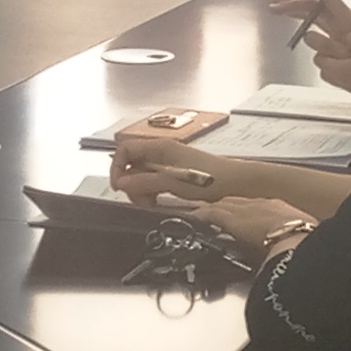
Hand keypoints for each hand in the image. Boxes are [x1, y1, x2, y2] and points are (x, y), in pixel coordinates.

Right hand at [110, 132, 228, 205]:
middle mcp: (161, 152)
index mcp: (159, 147)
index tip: (119, 187)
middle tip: (139, 200)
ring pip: (141, 175)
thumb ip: (145, 181)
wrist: (234, 183)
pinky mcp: (173, 174)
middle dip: (130, 183)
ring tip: (150, 203)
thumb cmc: (209, 178)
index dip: (117, 167)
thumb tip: (121, 182)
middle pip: (131, 164)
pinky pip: (152, 181)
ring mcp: (167, 163)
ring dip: (140, 190)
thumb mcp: (172, 182)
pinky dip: (150, 192)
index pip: (125, 149)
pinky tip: (157, 201)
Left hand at [193, 195, 310, 256]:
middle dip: (227, 206)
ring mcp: (245, 210)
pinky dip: (200, 215)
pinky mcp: (231, 219)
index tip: (241, 214)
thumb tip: (297, 252)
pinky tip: (191, 216)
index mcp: (280, 208)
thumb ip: (294, 242)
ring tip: (200, 210)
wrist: (297, 240)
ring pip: (223, 205)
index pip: (258, 206)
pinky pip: (210, 214)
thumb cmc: (305, 242)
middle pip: (238, 202)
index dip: (246, 209)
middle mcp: (260, 204)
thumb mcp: (303, 238)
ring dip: (211, 208)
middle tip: (215, 209)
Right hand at [279, 0, 350, 46]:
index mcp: (347, 20)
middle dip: (293, 2)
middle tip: (274, 4)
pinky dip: (302, 20)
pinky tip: (292, 20)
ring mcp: (339, 28)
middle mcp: (342, 21)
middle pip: (315, 4)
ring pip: (313, 13)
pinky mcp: (337, 37)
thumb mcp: (347, 57)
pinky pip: (316, 24)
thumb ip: (326, 47)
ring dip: (294, 10)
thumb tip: (307, 36)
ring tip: (277, 9)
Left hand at [305, 22, 350, 106]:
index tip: (320, 40)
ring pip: (341, 78)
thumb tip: (348, 36)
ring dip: (343, 68)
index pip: (319, 60)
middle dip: (328, 61)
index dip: (320, 48)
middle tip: (333, 50)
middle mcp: (345, 82)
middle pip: (326, 72)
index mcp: (339, 70)